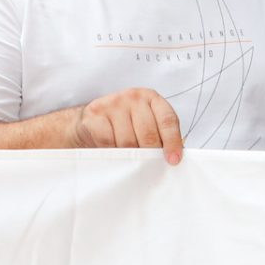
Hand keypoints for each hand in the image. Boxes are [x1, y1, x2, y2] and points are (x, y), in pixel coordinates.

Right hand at [69, 88, 184, 163]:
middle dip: (150, 154)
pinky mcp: (95, 114)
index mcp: (151, 98)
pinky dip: (112, 153)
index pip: (168, 120)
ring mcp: (113, 104)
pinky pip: (108, 143)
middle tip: (149, 167)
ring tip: (129, 160)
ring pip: (128, 141)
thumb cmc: (124, 126)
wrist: (90, 122)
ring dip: (130, 156)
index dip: (173, 142)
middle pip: (148, 133)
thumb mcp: (145, 124)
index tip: (173, 161)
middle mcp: (133, 97)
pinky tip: (113, 154)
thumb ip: (161, 136)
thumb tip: (174, 158)